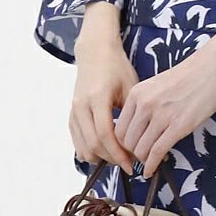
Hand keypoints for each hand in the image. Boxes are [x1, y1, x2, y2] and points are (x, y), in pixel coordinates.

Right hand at [70, 39, 138, 174]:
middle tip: (127, 162)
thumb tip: (143, 140)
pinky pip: (77, 141)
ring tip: (117, 157)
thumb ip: (133, 114)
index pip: (105, 135)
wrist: (95, 52)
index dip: (118, 153)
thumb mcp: (131, 87)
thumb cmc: (116, 66)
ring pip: (82, 147)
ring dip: (100, 157)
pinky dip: (89, 150)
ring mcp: (74, 111)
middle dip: (111, 158)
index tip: (130, 164)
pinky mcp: (71, 114)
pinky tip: (104, 150)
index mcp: (98, 98)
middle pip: (93, 145)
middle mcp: (82, 106)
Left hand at [114, 50, 215, 179]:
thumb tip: (140, 127)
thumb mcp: (159, 84)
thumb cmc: (192, 73)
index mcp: (138, 93)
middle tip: (139, 159)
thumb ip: (146, 103)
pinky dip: (152, 166)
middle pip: (126, 142)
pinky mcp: (179, 125)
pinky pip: (157, 152)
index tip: (129, 149)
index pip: (118, 127)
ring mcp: (162, 115)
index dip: (122, 144)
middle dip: (132, 154)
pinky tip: (152, 170)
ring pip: (140, 150)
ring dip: (143, 161)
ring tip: (149, 162)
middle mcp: (146, 104)